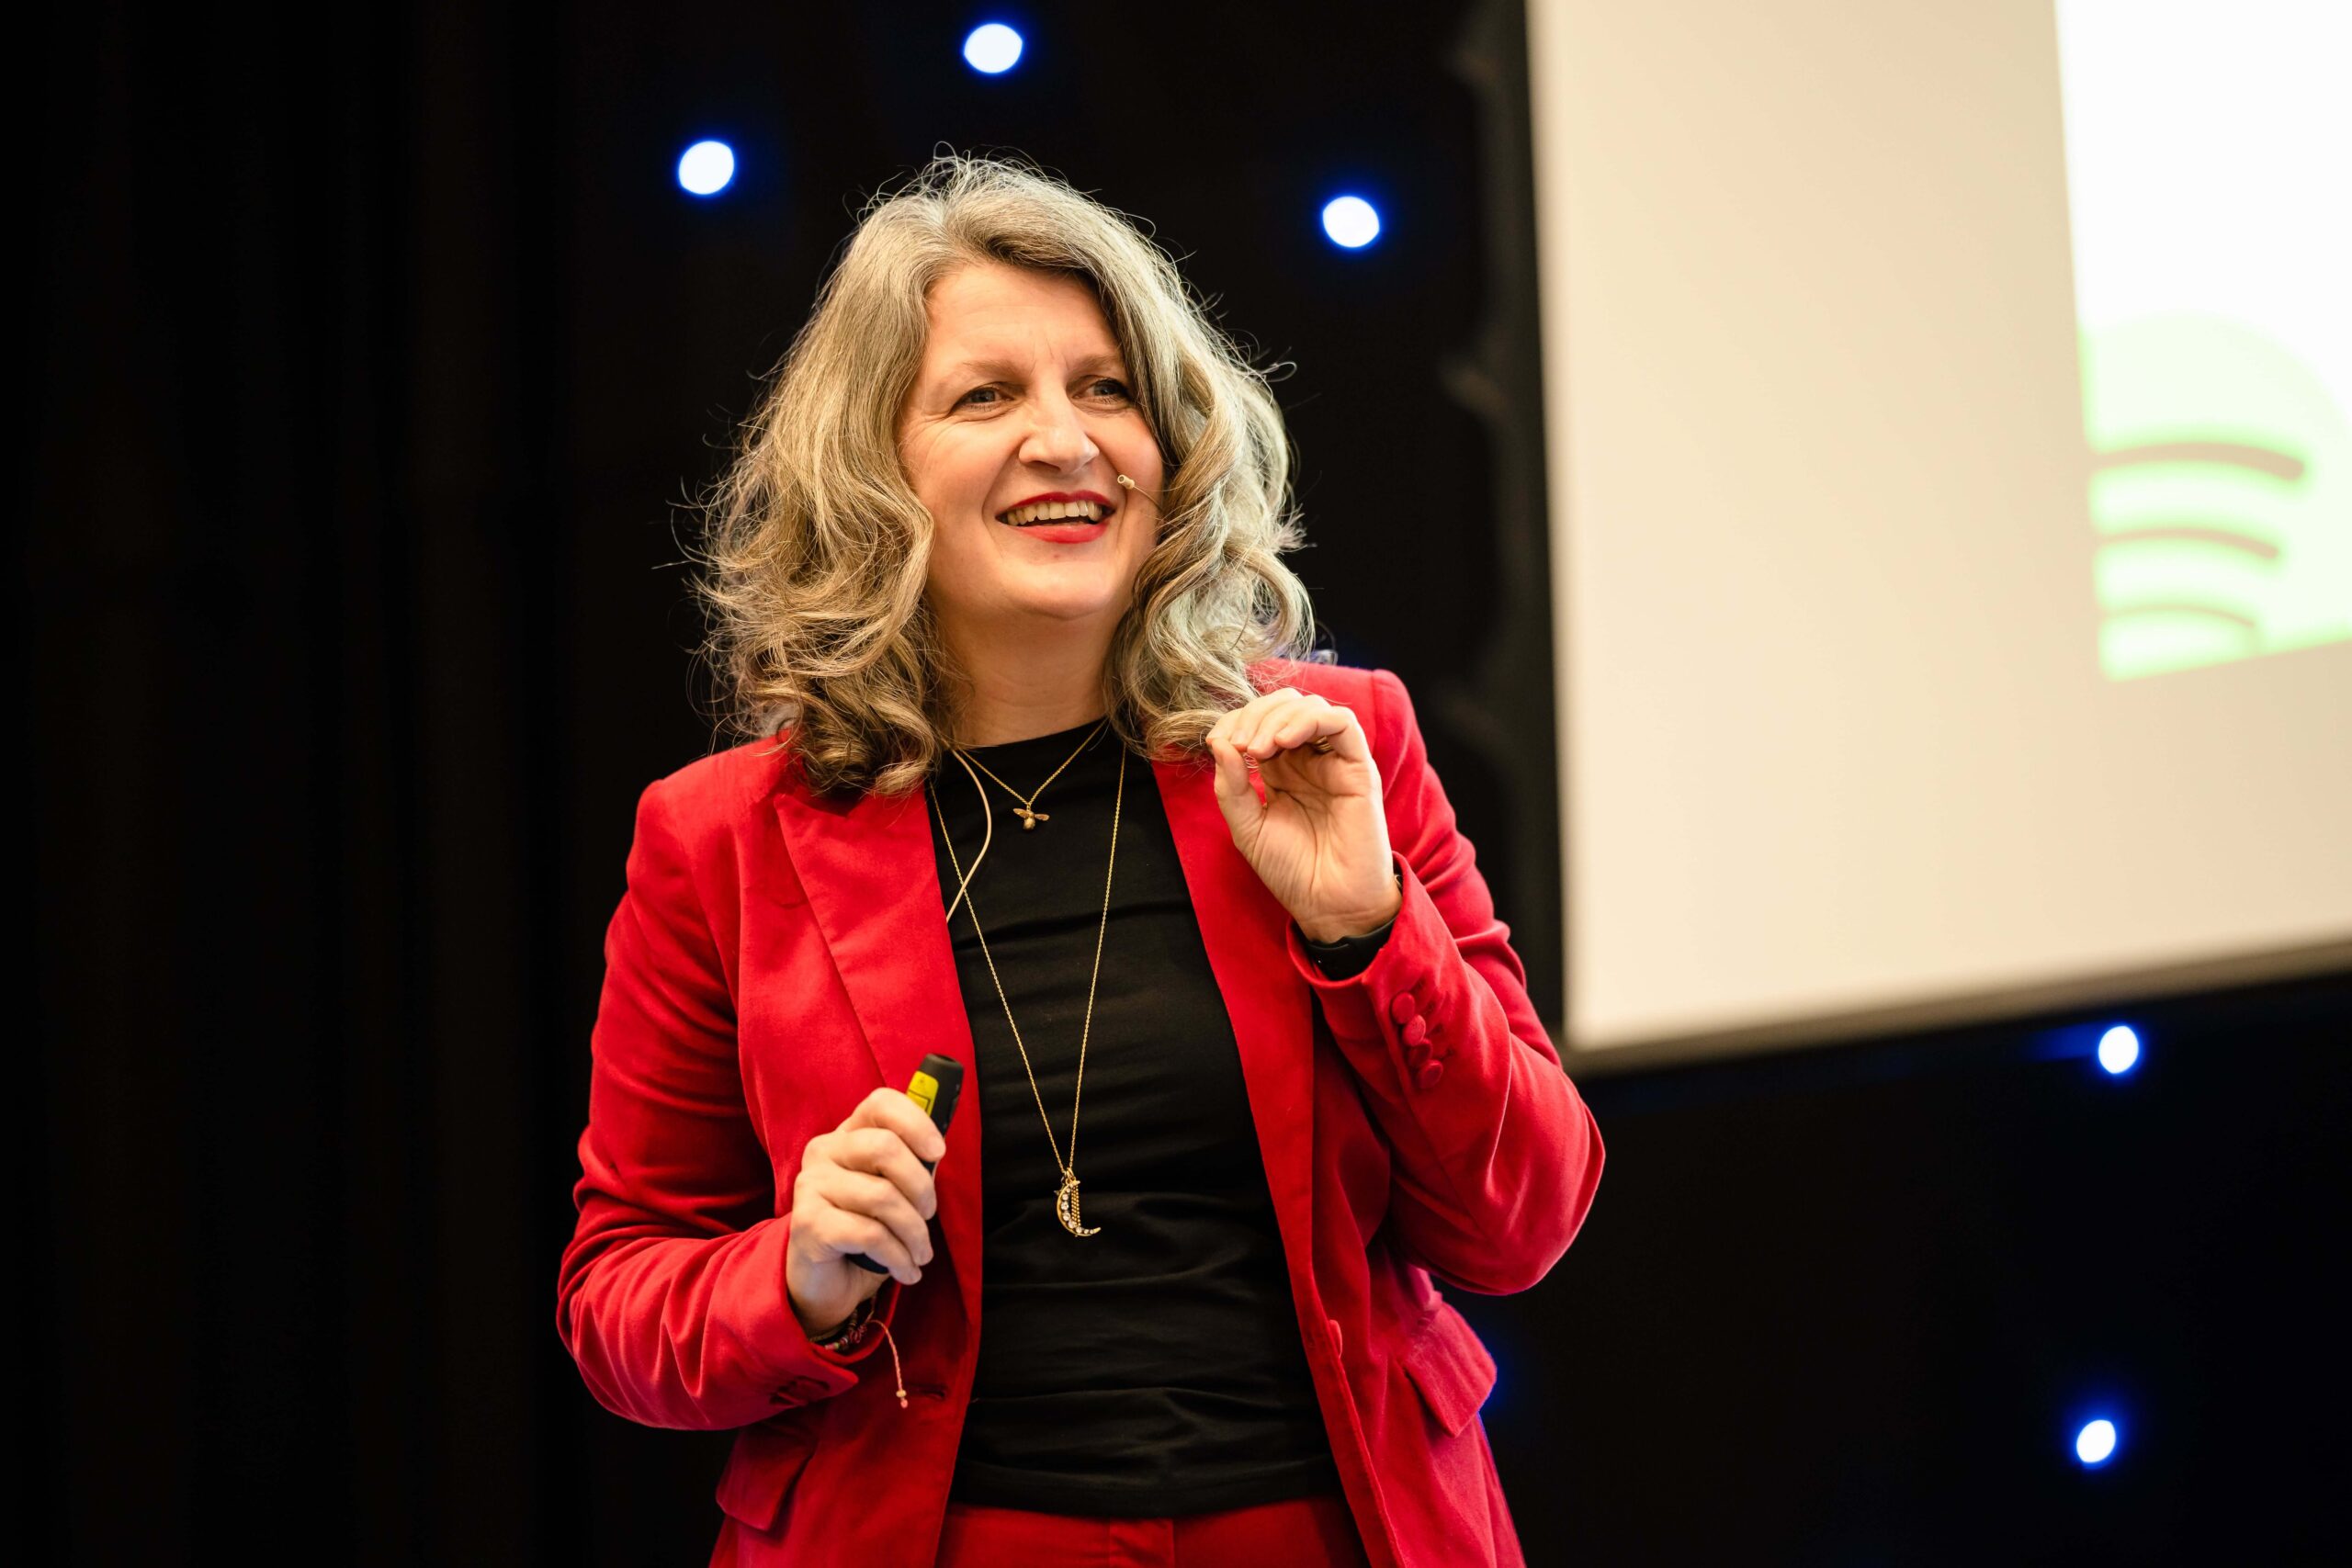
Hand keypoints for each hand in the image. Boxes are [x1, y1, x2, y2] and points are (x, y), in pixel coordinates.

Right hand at [784, 1087, 944, 1338]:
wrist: (826, 1282)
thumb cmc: (866, 1231)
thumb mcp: (895, 1193)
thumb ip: (913, 1165)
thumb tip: (936, 1151)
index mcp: (849, 1134)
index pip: (881, 1104)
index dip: (916, 1123)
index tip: (937, 1153)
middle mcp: (824, 1151)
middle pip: (885, 1147)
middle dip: (921, 1188)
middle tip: (928, 1216)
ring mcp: (811, 1184)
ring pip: (882, 1196)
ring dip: (914, 1233)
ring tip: (921, 1254)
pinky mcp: (807, 1222)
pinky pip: (870, 1233)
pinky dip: (898, 1256)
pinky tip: (906, 1270)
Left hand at [1206, 686, 1401, 942]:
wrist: (1330, 904)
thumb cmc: (1292, 871)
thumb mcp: (1247, 828)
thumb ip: (1232, 787)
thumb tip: (1219, 742)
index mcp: (1280, 769)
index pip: (1258, 721)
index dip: (1234, 721)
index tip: (1216, 742)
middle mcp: (1307, 758)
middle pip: (1281, 706)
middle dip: (1253, 715)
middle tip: (1238, 744)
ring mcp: (1333, 760)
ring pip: (1309, 706)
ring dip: (1276, 717)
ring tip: (1257, 748)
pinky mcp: (1358, 767)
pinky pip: (1341, 722)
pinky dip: (1309, 720)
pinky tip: (1283, 742)